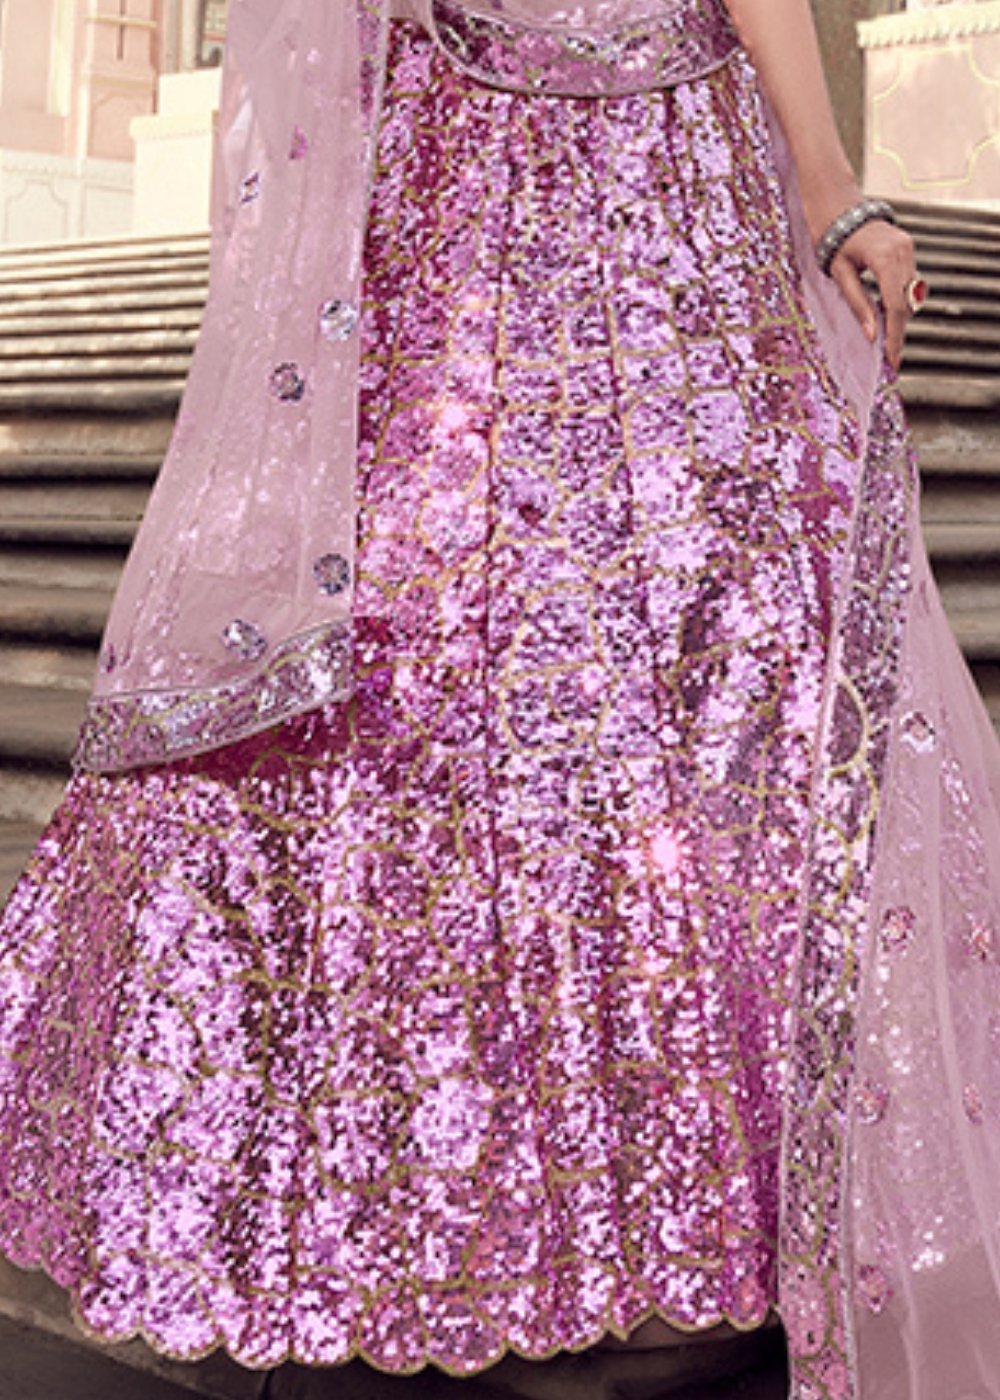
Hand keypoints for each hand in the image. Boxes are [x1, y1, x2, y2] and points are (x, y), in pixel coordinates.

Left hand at [827, 217, 919, 371]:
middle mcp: (903, 251)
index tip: (891, 359)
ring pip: (909, 294)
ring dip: (899, 318)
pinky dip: (898, 301)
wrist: (839, 205)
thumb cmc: (832, 237)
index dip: (894, 335)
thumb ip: (858, 304)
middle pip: (906, 302)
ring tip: (888, 343)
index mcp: (884, 257)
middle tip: (890, 359)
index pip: (894, 306)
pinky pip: (907, 282)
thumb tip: (871, 335)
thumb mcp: (840, 274)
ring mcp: (908, 247)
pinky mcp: (907, 248)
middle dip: (898, 331)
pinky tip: (886, 318)